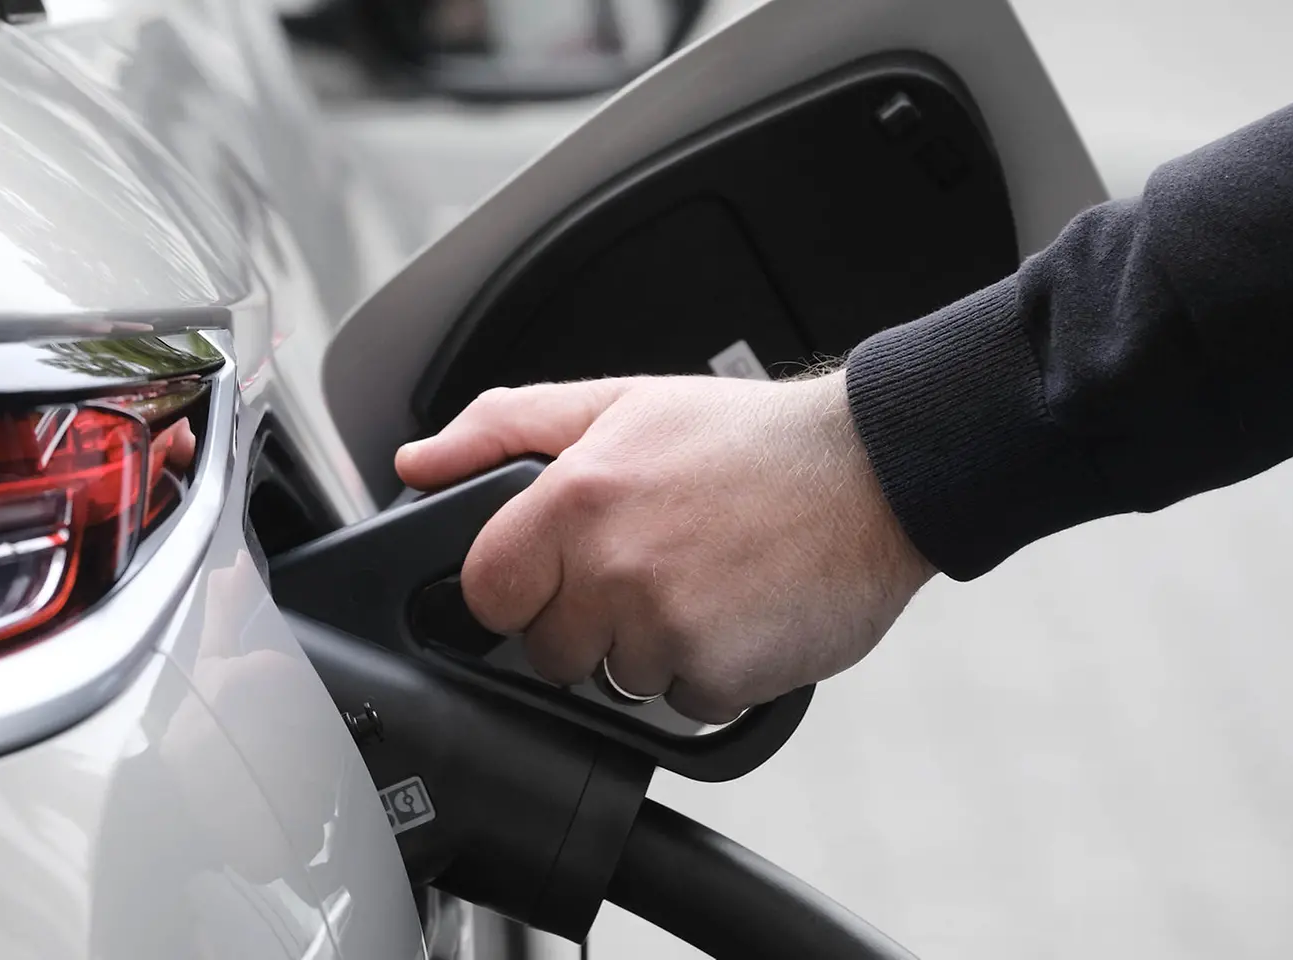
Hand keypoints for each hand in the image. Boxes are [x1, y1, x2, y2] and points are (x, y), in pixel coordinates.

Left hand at [395, 373, 934, 721]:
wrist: (875, 472)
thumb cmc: (750, 440)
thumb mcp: (620, 403)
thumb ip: (504, 428)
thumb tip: (417, 464)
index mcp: (575, 498)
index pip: (486, 592)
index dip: (519, 589)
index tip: (558, 574)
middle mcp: (613, 567)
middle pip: (550, 650)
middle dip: (589, 622)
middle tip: (650, 567)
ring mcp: (667, 626)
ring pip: (618, 682)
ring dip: (653, 648)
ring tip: (705, 581)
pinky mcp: (721, 674)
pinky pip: (685, 702)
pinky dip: (710, 671)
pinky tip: (740, 612)